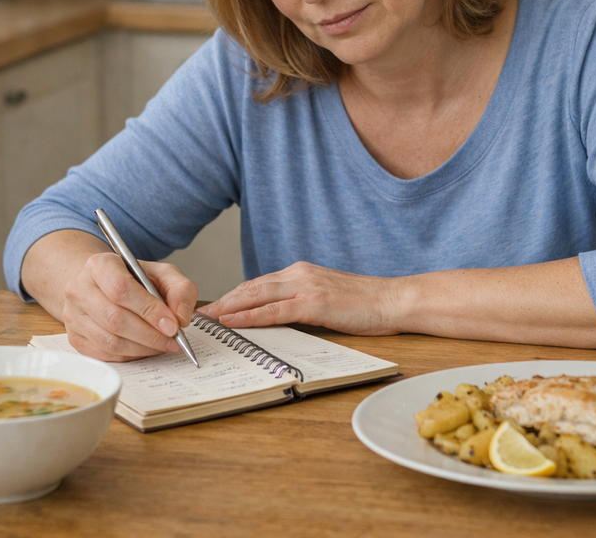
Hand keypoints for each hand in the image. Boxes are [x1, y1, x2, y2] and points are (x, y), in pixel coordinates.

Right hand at [61, 252, 198, 361]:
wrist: (104, 287)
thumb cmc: (135, 280)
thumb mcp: (163, 274)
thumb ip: (180, 290)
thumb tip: (181, 317)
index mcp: (100, 265)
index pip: (121, 289)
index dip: (149, 310)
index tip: (172, 324)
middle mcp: (80, 289)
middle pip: (114, 318)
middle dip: (150, 334)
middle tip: (173, 339)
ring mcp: (73, 316)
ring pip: (110, 341)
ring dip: (143, 348)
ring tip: (163, 344)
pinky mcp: (75, 338)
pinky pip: (105, 354)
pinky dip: (131, 355)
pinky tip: (146, 348)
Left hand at [197, 262, 400, 335]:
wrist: (394, 299)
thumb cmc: (366, 304)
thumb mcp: (328, 298)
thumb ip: (304, 302)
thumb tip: (281, 317)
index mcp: (302, 272)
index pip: (259, 283)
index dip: (234, 295)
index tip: (216, 306)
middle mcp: (299, 274)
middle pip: (251, 287)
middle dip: (224, 300)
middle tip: (201, 313)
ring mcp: (306, 287)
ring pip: (256, 296)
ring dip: (229, 307)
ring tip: (208, 318)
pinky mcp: (314, 303)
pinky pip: (274, 311)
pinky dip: (249, 316)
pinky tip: (233, 321)